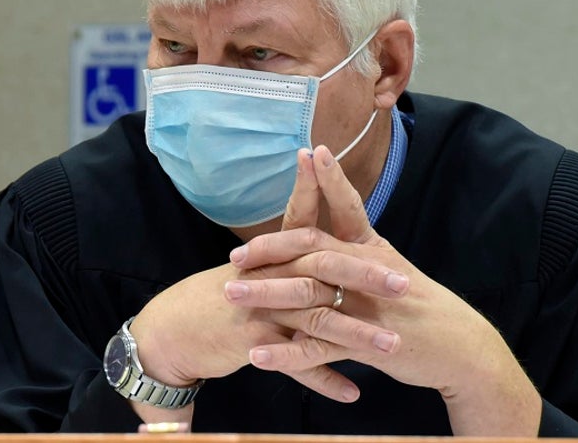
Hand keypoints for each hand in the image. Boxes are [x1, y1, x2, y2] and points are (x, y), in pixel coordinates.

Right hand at [125, 150, 372, 420]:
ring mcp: (263, 311)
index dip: (327, 196)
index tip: (355, 186)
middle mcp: (270, 276)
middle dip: (366, 277)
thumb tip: (324, 235)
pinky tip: (352, 392)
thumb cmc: (222, 294)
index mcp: (273, 255)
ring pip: (319, 321)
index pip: (305, 220)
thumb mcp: (253, 267)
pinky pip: (297, 365)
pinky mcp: (255, 345)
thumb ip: (289, 250)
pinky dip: (325, 380)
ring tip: (392, 346)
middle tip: (402, 284)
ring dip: (357, 336)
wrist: (174, 329)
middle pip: (325, 271)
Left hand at [227, 145, 541, 435]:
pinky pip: (319, 350)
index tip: (306, 152)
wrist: (462, 347)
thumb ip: (358, 252)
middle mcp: (369, 272)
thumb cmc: (421, 306)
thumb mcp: (393, 268)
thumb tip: (327, 234)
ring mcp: (368, 308)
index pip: (349, 207)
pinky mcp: (369, 345)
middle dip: (272, 248)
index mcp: (375, 250)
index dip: (329, 180)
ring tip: (231, 295)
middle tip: (235, 254)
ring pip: (309, 298)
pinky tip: (258, 356)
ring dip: (267, 296)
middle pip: (315, 250)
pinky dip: (288, 354)